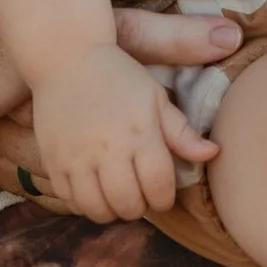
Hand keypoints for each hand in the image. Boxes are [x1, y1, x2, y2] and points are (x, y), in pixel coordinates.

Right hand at [32, 45, 216, 223]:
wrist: (67, 56)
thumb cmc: (118, 76)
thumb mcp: (155, 97)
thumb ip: (182, 132)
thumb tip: (213, 154)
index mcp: (140, 132)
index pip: (159, 187)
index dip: (165, 198)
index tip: (162, 193)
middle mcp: (108, 148)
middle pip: (129, 205)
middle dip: (140, 206)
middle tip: (140, 194)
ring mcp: (76, 157)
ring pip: (98, 210)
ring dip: (112, 210)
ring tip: (116, 194)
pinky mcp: (53, 161)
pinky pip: (70, 201)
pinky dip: (84, 204)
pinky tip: (93, 189)